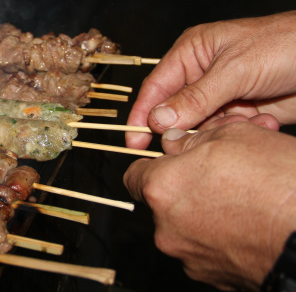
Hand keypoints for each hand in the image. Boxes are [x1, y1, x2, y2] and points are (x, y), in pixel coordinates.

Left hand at [123, 120, 295, 290]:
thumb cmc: (277, 182)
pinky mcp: (213, 278)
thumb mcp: (234, 136)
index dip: (154, 165)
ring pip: (185, 226)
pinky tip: (248, 224)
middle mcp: (166, 227)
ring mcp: (189, 257)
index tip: (173, 161)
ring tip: (241, 199)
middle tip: (220, 175)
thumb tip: (175, 142)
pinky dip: (219, 237)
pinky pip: (206, 250)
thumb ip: (191, 139)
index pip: (134, 175)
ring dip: (203, 212)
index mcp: (162, 188)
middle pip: (162, 202)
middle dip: (185, 187)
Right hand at [126, 10, 295, 148]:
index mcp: (191, 53)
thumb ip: (195, 98)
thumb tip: (158, 121)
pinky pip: (225, 131)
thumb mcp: (235, 70)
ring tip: (243, 119)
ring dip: (217, 131)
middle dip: (184, 128)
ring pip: (201, 125)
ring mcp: (222, 95)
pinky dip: (238, 133)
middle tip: (186, 147)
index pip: (156, 87)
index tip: (134, 141)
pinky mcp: (242, 112)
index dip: (143, 114)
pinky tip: (261, 119)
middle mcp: (201, 75)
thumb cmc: (282, 46)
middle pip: (176, 110)